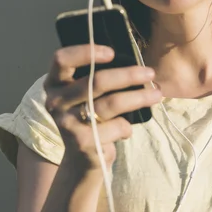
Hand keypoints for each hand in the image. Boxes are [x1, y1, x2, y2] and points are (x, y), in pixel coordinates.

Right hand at [43, 44, 161, 169]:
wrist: (82, 159)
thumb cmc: (89, 118)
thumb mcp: (86, 96)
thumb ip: (97, 79)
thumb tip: (136, 65)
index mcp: (54, 84)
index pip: (62, 60)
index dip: (86, 52)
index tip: (112, 53)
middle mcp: (55, 102)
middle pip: (96, 81)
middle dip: (128, 75)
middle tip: (150, 73)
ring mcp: (67, 123)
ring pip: (111, 103)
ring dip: (139, 97)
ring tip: (157, 94)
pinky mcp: (82, 142)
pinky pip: (116, 126)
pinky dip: (127, 127)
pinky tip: (126, 130)